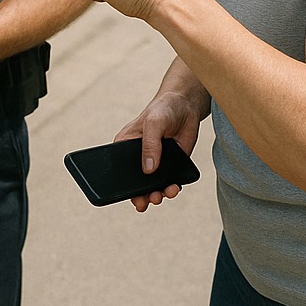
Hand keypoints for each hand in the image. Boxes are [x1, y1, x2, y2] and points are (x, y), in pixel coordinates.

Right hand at [114, 91, 203, 212]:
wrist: (186, 106)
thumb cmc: (163, 109)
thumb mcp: (154, 123)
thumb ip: (150, 145)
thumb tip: (149, 170)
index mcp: (126, 145)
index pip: (119, 168)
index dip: (122, 183)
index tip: (130, 194)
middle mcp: (139, 156)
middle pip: (136, 181)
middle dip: (141, 194)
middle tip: (149, 199)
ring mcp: (155, 162)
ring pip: (152, 185)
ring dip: (157, 194)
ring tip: (163, 195)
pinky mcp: (171, 166)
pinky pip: (168, 182)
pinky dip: (171, 188)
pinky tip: (173, 188)